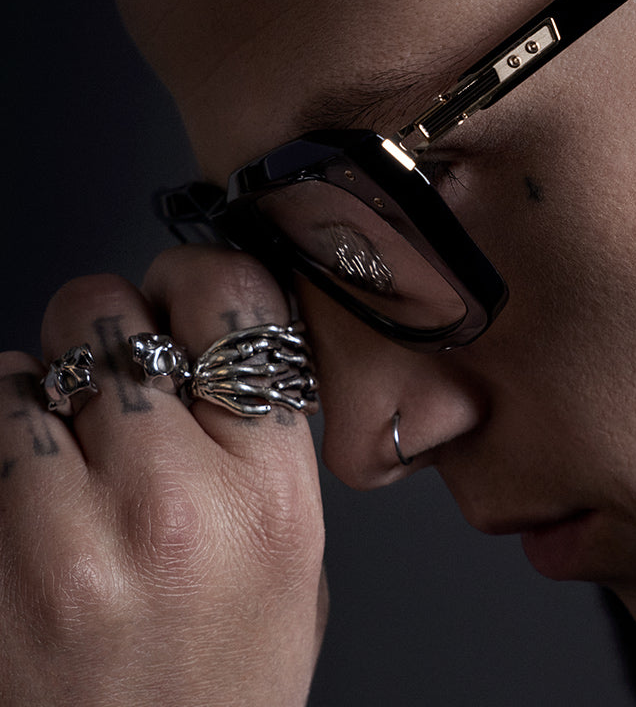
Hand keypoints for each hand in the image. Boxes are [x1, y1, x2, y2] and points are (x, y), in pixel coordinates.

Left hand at [0, 247, 325, 706]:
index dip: (193, 281)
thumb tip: (209, 349)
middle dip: (102, 331)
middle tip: (109, 372)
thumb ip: (263, 446)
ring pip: (19, 373)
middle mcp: (175, 504)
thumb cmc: (221, 681)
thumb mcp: (296, 559)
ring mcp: (66, 541)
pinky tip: (22, 491)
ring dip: (33, 394)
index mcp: (273, 493)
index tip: (177, 299)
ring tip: (60, 448)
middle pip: (107, 318)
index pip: (233, 302)